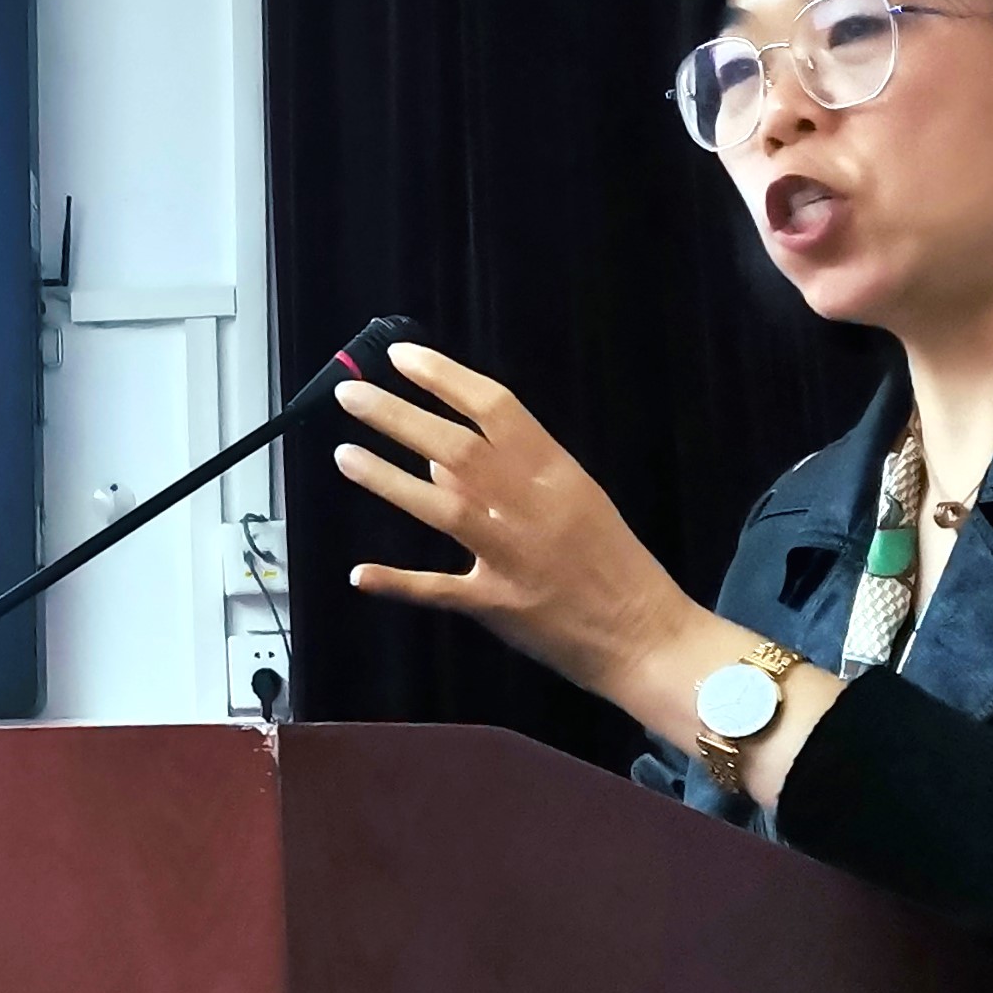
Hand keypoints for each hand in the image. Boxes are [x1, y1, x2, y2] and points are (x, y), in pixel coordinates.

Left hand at [329, 345, 729, 716]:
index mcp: (556, 471)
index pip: (494, 406)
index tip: (400, 356)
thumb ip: (512, 475)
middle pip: (457, 449)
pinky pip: (440, 590)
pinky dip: (399, 582)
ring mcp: (513, 556)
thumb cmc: (612, 562)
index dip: (444, 377)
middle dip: (398, 416)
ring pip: (442, 508)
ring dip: (388, 480)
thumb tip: (439, 463)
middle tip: (350, 394)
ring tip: (344, 455)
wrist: (648, 635)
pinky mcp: (498, 605)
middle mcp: (532, 506)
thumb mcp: (574, 500)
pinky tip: (360, 573)